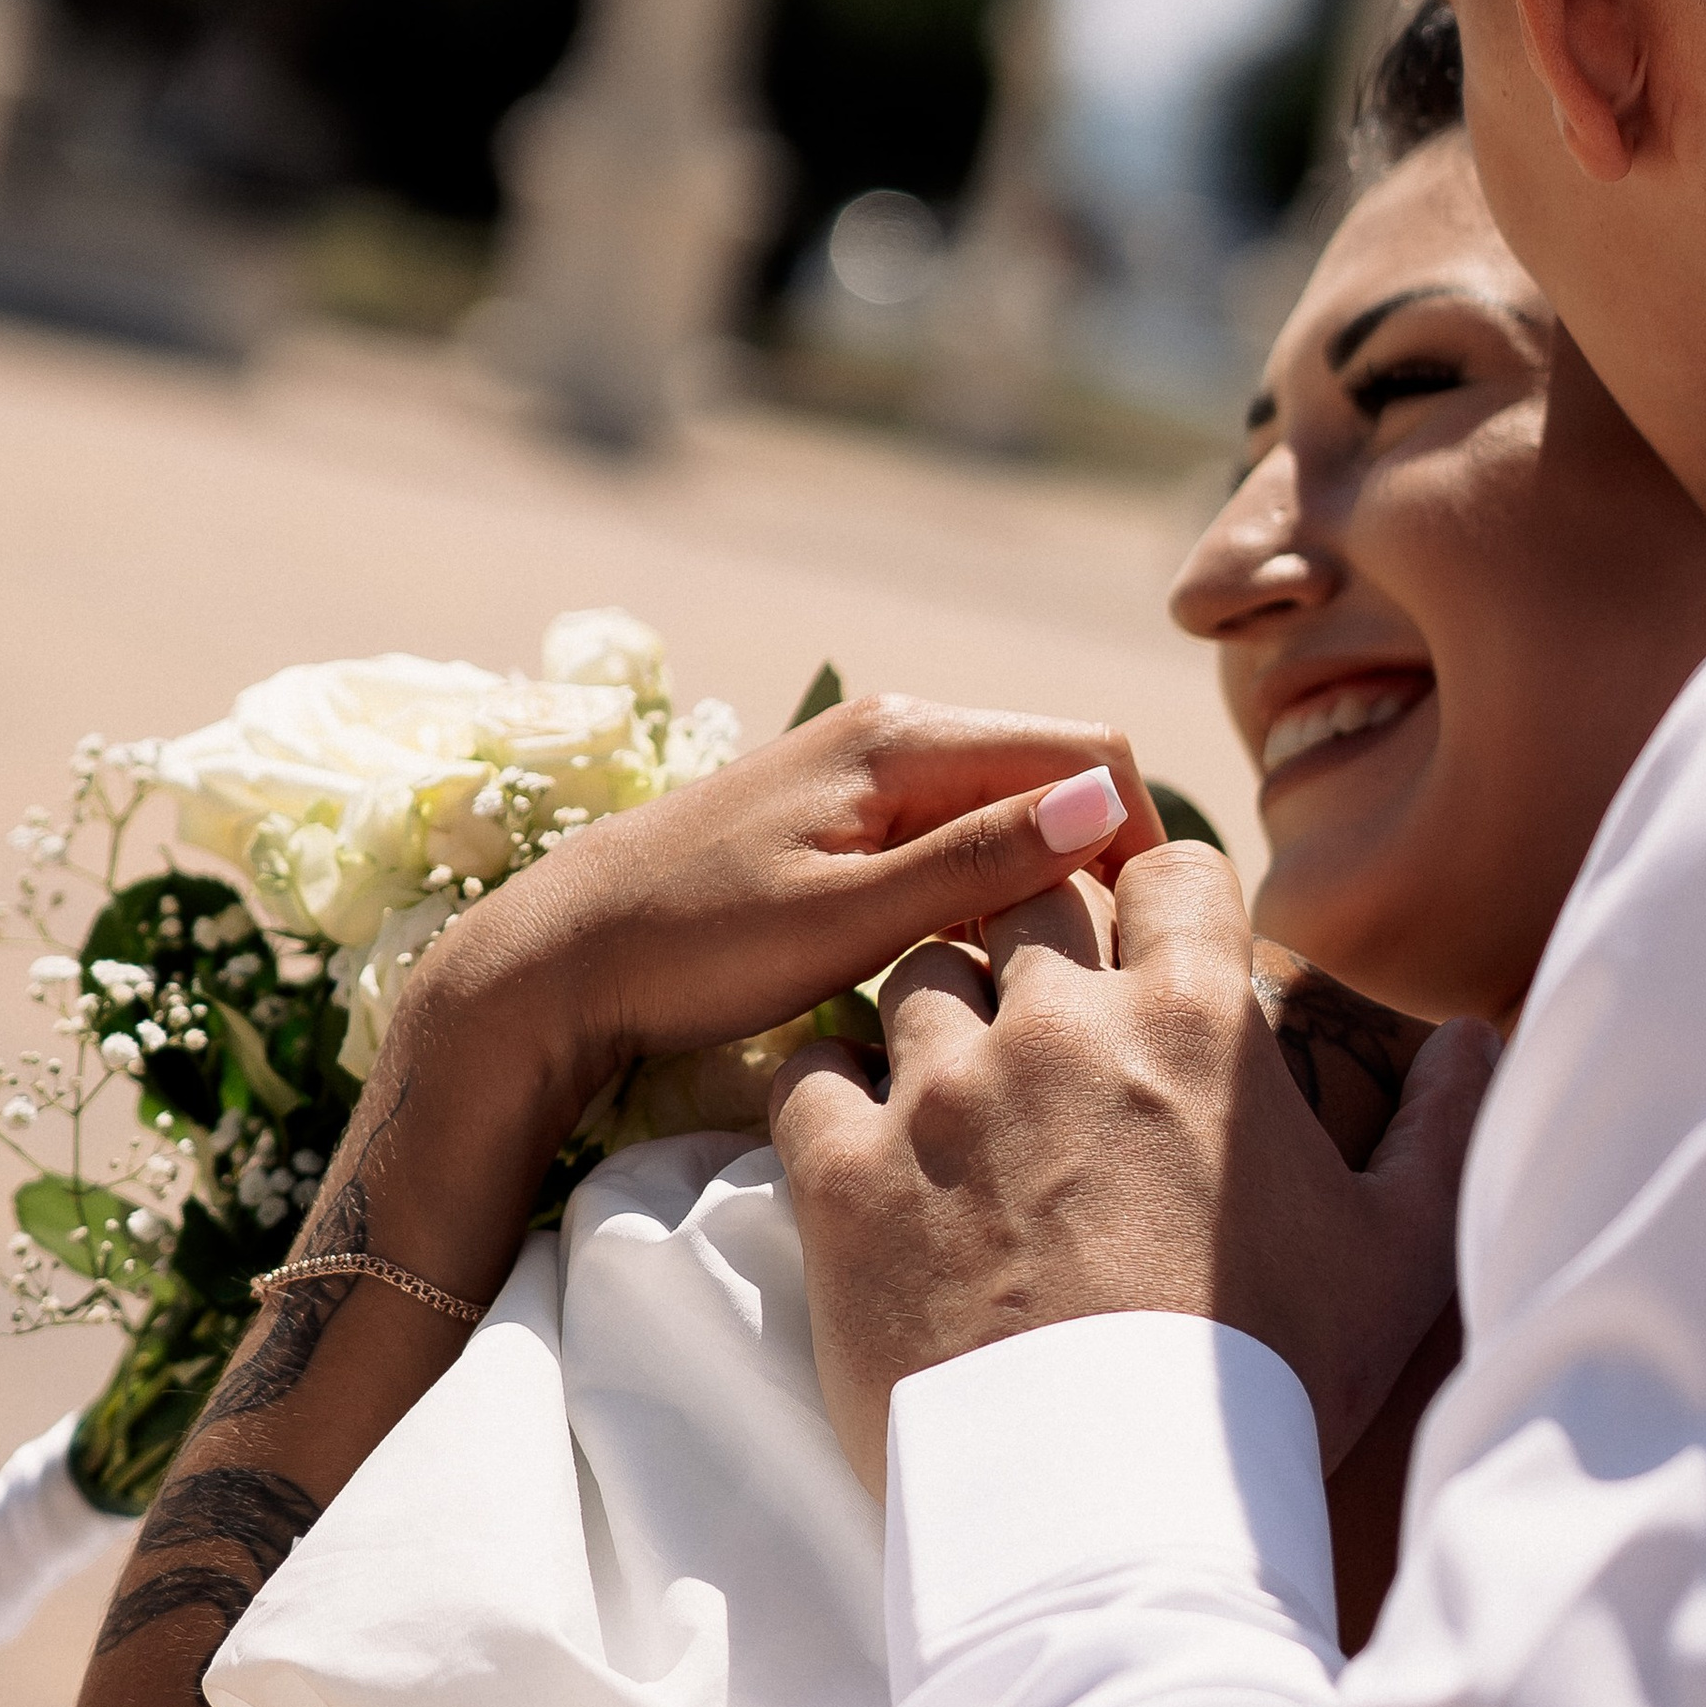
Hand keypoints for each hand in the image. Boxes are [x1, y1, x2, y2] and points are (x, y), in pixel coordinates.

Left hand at [401, 692, 1166, 1138]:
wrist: (558, 956)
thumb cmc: (692, 946)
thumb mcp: (846, 919)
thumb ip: (975, 862)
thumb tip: (1104, 806)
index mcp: (905, 737)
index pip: (1090, 753)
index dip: (1141, 841)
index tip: (1147, 944)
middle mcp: (894, 727)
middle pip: (1058, 772)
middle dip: (1103, 860)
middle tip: (1107, 977)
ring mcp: (864, 765)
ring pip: (1010, 805)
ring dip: (1046, 877)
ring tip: (1046, 979)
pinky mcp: (840, 811)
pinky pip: (956, 829)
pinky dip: (988, 883)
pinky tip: (976, 961)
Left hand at [769, 845, 1497, 1491]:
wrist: (1117, 1513)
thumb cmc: (1272, 1380)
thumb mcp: (1398, 1253)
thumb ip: (1445, 1124)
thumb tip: (1484, 1039)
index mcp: (1195, 1019)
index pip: (1168, 867)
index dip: (1161, 904)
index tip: (1151, 957)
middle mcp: (1061, 1024)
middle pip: (1030, 901)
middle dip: (1042, 944)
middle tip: (1051, 1031)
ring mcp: (942, 1092)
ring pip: (915, 971)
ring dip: (939, 1013)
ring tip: (960, 1091)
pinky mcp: (845, 1173)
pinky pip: (810, 1072)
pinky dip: (833, 1091)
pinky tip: (868, 1142)